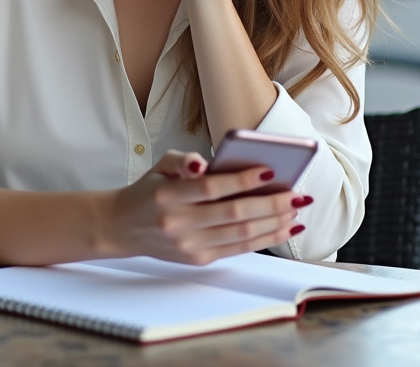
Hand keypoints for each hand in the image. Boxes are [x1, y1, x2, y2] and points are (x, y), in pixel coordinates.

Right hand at [104, 150, 311, 265]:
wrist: (124, 226)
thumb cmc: (149, 191)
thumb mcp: (160, 166)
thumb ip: (183, 159)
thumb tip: (205, 164)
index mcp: (168, 195)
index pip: (211, 187)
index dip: (241, 180)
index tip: (269, 170)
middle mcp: (178, 223)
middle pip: (233, 214)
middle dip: (270, 204)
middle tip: (296, 194)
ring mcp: (189, 245)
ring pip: (241, 235)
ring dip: (274, 223)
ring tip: (296, 210)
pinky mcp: (198, 259)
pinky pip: (239, 249)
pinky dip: (266, 239)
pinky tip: (284, 228)